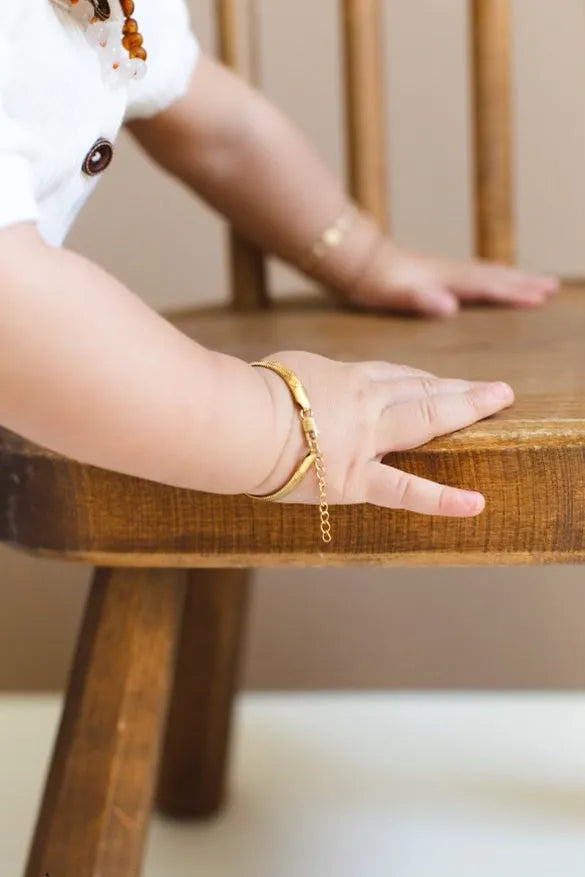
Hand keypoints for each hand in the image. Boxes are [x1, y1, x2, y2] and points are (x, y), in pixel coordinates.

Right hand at [251, 351, 513, 514]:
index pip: (392, 375)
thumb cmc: (246, 394)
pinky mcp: (356, 479)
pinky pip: (405, 490)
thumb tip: (302, 389)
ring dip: (464, 408)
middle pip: (421, 388)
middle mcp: (365, 403)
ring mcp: (366, 440)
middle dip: (459, 387)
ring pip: (425, 416)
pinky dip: (441, 498)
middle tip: (494, 388)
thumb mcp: (283, 372)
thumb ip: (307, 381)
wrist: (235, 423)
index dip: (422, 378)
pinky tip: (474, 504)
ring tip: (498, 402)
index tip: (440, 381)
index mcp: (344, 379)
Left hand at [339, 237, 558, 317]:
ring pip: (486, 272)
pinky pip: (473, 274)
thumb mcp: (392, 294)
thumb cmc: (372, 281)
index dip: (513, 292)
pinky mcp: (435, 272)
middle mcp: (448, 271)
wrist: (354, 260)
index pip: (486, 286)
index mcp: (443, 279)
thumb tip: (449, 305)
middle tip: (551, 287)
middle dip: (522, 282)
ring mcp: (442, 269)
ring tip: (535, 283)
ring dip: (512, 278)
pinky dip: (492, 277)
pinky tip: (493, 282)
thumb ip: (420, 299)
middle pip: (493, 275)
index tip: (541, 297)